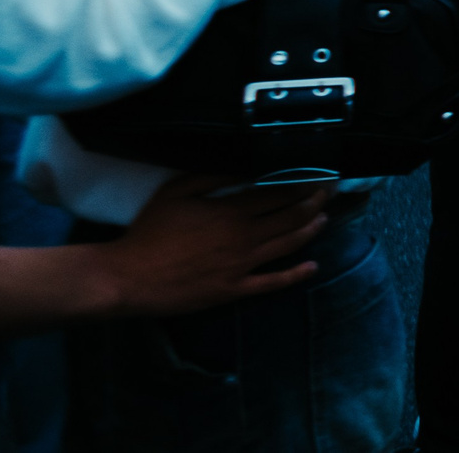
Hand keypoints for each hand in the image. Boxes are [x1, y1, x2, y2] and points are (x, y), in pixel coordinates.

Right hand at [98, 176, 330, 318]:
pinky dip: (296, 274)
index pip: (279, 194)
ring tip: (325, 219)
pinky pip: (272, 283)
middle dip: (315, 202)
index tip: (319, 176)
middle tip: (330, 193)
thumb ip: (213, 177)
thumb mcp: (176, 191)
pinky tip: (312, 267)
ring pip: (288, 245)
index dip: (303, 184)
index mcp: (232, 212)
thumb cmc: (149, 232)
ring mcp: (242, 266)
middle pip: (291, 217)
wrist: (128, 277)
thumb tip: (244, 168)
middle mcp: (244, 238)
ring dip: (311, 229)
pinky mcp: (233, 290)